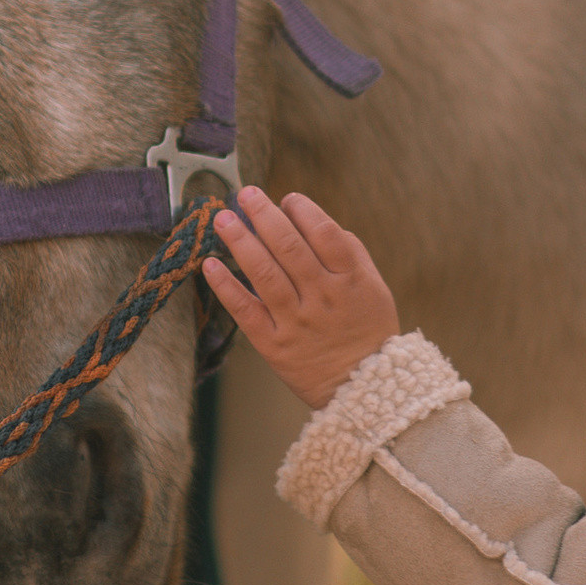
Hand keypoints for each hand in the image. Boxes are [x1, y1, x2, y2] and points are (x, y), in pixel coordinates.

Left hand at [206, 184, 401, 407]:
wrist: (365, 390)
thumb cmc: (369, 332)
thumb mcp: (374, 289)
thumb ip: (351, 253)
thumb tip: (317, 220)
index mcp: (350, 280)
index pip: (324, 233)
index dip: (303, 211)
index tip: (287, 199)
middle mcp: (322, 297)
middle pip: (289, 247)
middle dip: (264, 215)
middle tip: (245, 194)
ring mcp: (296, 321)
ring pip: (264, 273)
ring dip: (240, 242)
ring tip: (223, 219)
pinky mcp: (274, 345)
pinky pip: (246, 310)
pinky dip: (227, 286)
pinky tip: (211, 264)